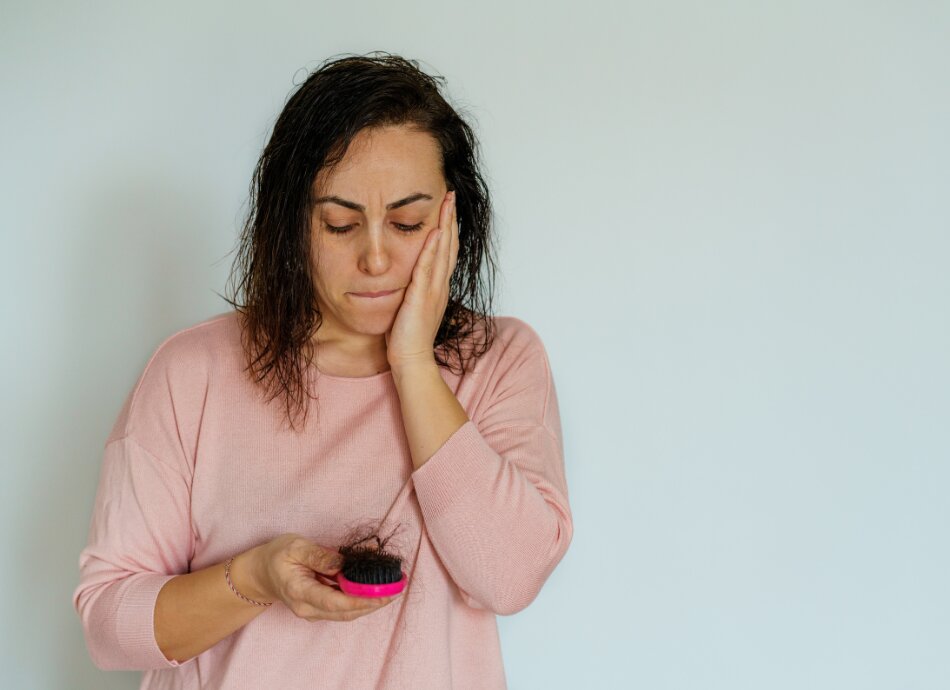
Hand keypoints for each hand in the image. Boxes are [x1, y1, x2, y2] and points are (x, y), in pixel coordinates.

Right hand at [253, 534, 398, 621]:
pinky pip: (343, 607)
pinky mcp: (319, 609)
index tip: (382, 595)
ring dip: (370, 603)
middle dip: (373, 603)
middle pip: (345, 611)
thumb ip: (320, 556)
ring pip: (347, 613)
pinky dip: (360, 599)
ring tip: (392, 590)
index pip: (335, 602)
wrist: (261, 573)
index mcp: (300, 592)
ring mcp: (313, 611)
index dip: (360, 600)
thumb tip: (344, 563)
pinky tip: (375, 588)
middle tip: (396, 590)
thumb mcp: (295, 547)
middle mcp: (307, 608)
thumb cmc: (277, 556)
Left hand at [384, 190, 458, 369]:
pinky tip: (434, 232)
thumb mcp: (412, 306)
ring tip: (447, 203)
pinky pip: (428, 269)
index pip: (445, 251)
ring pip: (443, 251)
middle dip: (450, 219)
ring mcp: (433, 290)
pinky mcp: (422, 297)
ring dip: (445, 226)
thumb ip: (414, 289)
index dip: (448, 228)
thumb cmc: (407, 337)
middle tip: (451, 195)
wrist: (411, 360)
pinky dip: (433, 249)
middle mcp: (440, 285)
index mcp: (438, 287)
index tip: (447, 208)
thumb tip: (408, 277)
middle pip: (449, 245)